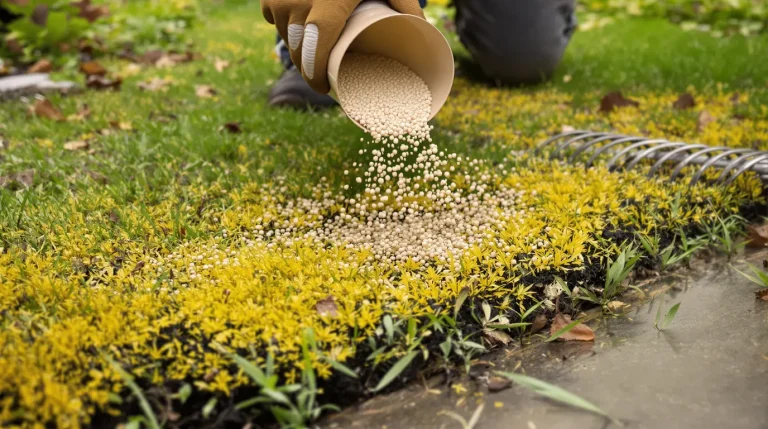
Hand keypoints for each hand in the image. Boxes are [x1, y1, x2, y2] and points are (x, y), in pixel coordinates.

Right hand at [262, 0, 424, 93]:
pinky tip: (300, 27)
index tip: (322, 88)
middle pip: (299, 51)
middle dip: (308, 69)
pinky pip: (275, 18)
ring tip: (316, 51)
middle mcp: (297, 3)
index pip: (313, 52)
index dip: (315, 75)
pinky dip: (286, 25)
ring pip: (288, 37)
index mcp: (326, 6)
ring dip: (299, 48)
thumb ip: (406, 4)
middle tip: (322, 77)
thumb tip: (424, 33)